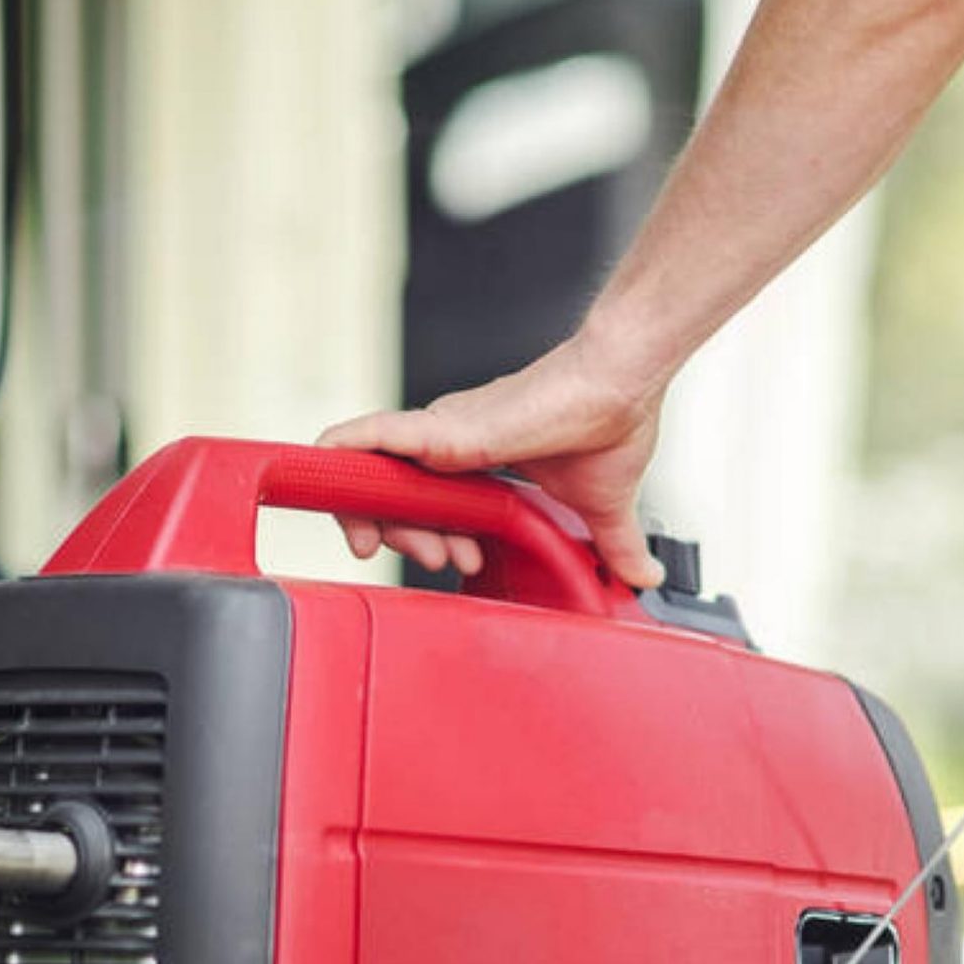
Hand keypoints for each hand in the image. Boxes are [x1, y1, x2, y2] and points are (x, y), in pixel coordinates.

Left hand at [316, 336, 667, 588]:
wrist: (621, 383)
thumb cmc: (611, 423)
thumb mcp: (603, 507)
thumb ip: (613, 546)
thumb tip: (644, 579)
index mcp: (479, 460)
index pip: (423, 500)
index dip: (422, 535)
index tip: (456, 562)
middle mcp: (452, 443)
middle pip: (390, 493)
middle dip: (399, 537)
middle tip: (436, 561)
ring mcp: (444, 433)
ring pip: (377, 475)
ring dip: (374, 516)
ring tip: (408, 549)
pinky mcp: (444, 427)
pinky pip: (374, 436)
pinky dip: (344, 447)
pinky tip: (318, 460)